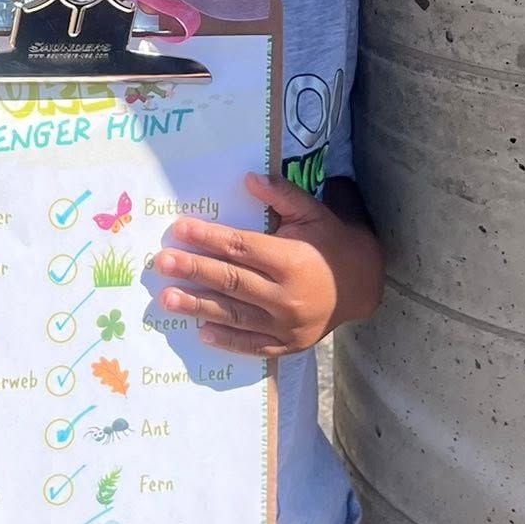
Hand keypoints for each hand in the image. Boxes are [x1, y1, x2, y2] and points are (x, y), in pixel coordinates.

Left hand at [153, 173, 382, 356]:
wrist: (362, 285)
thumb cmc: (331, 242)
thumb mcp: (313, 212)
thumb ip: (282, 195)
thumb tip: (248, 179)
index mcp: (291, 260)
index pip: (241, 248)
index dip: (209, 238)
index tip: (179, 229)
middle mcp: (287, 295)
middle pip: (232, 281)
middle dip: (194, 270)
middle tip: (162, 263)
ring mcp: (287, 325)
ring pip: (235, 314)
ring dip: (198, 306)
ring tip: (167, 299)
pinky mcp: (288, 345)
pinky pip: (253, 344)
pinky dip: (227, 340)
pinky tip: (201, 331)